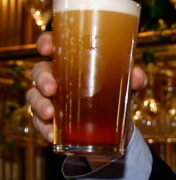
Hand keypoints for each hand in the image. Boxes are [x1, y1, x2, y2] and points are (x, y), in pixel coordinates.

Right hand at [26, 32, 146, 143]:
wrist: (117, 127)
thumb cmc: (117, 95)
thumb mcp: (128, 87)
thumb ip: (135, 79)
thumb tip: (136, 77)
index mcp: (72, 62)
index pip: (53, 46)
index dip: (45, 43)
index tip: (46, 49)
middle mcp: (57, 78)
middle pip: (40, 72)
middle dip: (42, 79)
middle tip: (51, 88)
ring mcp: (51, 99)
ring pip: (35, 97)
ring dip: (39, 105)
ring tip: (50, 114)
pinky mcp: (50, 121)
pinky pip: (40, 123)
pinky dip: (44, 129)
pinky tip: (51, 135)